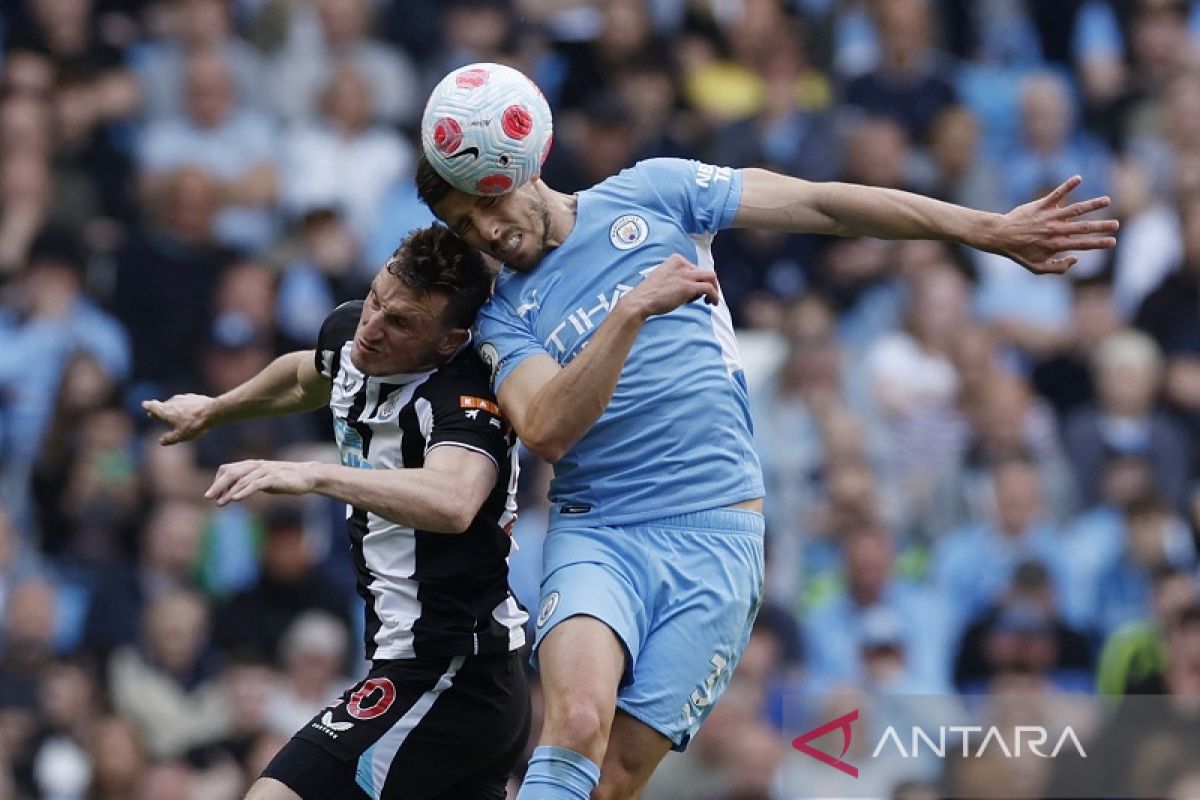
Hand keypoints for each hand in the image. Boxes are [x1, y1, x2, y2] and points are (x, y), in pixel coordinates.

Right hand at [143, 393, 215, 444]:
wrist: (212, 412)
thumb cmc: (194, 424)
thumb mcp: (180, 436)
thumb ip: (169, 438)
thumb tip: (161, 441)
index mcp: (166, 410)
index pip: (153, 406)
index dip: (148, 406)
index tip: (144, 404)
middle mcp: (172, 401)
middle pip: (163, 405)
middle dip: (158, 410)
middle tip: (153, 415)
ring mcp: (184, 398)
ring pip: (174, 403)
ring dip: (171, 408)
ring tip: (171, 414)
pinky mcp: (194, 397)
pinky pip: (186, 402)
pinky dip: (184, 407)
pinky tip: (188, 412)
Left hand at [205, 459, 316, 505]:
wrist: (307, 476)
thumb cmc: (285, 480)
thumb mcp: (264, 481)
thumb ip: (250, 484)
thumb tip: (234, 493)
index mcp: (252, 465)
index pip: (228, 469)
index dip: (218, 481)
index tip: (213, 495)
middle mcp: (256, 465)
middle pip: (231, 472)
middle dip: (218, 485)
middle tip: (208, 497)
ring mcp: (265, 471)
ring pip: (241, 479)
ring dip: (228, 492)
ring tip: (220, 503)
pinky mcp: (273, 478)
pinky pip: (255, 484)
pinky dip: (243, 491)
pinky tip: (235, 499)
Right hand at [625, 254, 719, 318]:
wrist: (641, 301)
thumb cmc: (649, 293)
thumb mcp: (664, 276)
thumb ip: (676, 276)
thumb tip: (690, 287)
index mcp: (675, 259)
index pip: (695, 268)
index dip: (697, 280)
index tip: (692, 292)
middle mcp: (682, 264)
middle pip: (705, 272)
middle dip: (707, 284)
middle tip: (704, 297)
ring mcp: (686, 275)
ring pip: (711, 277)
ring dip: (714, 289)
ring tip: (710, 300)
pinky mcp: (689, 287)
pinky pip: (709, 289)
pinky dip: (714, 296)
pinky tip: (713, 303)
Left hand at [991, 176, 1118, 273]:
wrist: (1000, 236)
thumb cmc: (1019, 252)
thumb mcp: (1037, 267)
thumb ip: (1058, 268)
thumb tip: (1076, 259)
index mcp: (1057, 245)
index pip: (1083, 244)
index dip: (1099, 244)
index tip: (1113, 242)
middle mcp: (1055, 230)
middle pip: (1083, 228)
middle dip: (1102, 226)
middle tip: (1116, 224)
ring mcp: (1049, 217)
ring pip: (1075, 209)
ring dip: (1092, 205)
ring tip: (1107, 200)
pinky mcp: (1041, 205)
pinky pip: (1057, 194)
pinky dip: (1068, 186)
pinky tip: (1079, 178)